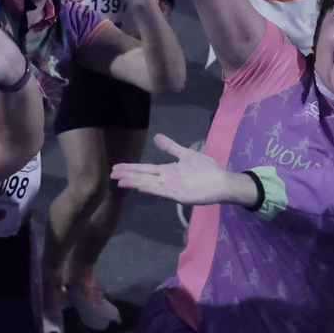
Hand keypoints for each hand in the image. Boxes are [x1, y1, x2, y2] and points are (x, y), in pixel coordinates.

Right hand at [111, 134, 254, 204]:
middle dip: (128, 175)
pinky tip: (141, 186)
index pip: (145, 169)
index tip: (116, 166)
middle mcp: (166, 180)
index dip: (131, 168)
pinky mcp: (179, 195)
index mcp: (167, 171)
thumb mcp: (186, 154)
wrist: (222, 181)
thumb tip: (156, 137)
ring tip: (120, 181)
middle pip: (143, 176)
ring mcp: (172, 188)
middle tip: (111, 174)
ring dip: (135, 183)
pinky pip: (163, 192)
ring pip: (149, 184)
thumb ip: (171, 147)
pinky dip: (152, 189)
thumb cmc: (205, 169)